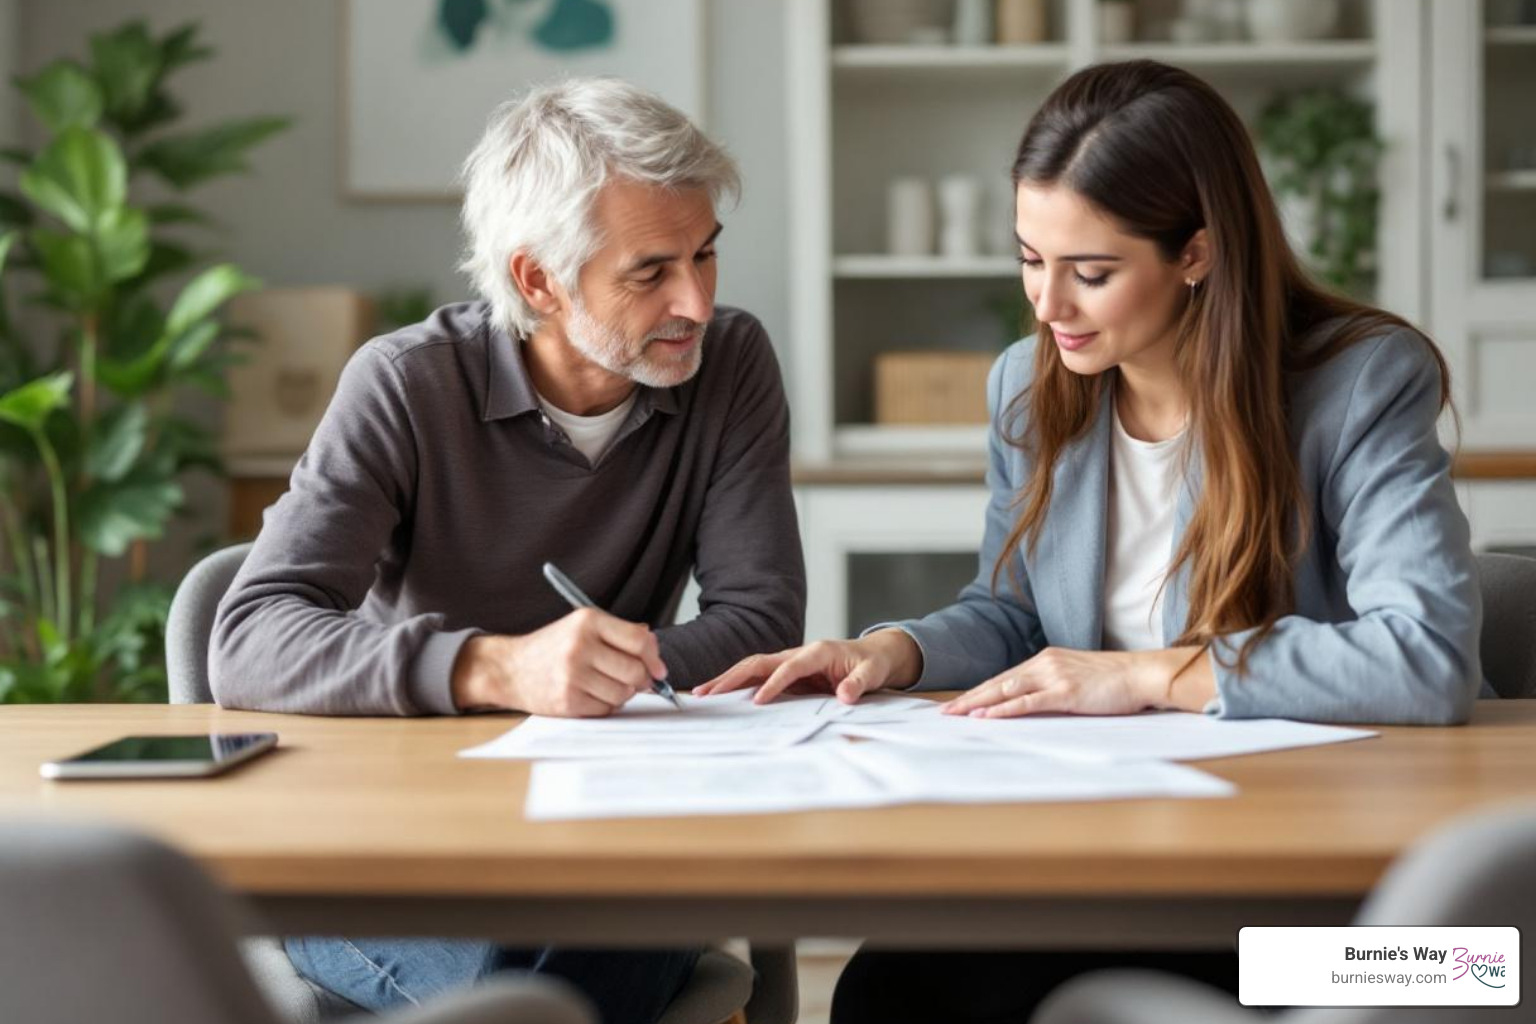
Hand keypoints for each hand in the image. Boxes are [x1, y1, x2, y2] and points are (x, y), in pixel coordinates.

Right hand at [450, 608, 666, 716]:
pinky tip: (591, 694)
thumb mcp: (581, 626)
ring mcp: (573, 675)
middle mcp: (580, 646)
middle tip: (636, 681)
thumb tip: (653, 646)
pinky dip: (605, 705)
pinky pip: (606, 709)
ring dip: (622, 694)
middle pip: (635, 671)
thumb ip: (619, 633)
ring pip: (623, 693)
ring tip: (606, 685)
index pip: (639, 641)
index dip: (655, 658)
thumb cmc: (552, 647)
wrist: (509, 669)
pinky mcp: (568, 700)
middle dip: (641, 680)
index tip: (659, 669)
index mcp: (587, 621)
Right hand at [693, 629, 922, 704]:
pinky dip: (738, 685)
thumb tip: (844, 696)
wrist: (873, 654)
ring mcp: (789, 661)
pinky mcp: (787, 672)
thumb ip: (858, 683)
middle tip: (708, 692)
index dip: (774, 683)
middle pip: (759, 662)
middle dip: (733, 677)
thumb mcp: (873, 673)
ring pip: (753, 668)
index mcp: (818, 652)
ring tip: (702, 693)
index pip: (790, 667)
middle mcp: (798, 653)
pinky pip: (758, 677)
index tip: (758, 701)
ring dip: (728, 680)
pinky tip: (720, 695)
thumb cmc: (872, 663)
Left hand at [940, 647, 1161, 717]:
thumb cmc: (1114, 680)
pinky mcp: (1064, 692)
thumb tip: (1034, 702)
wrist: (1141, 674)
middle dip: (969, 698)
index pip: (1004, 677)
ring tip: (957, 716)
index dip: (979, 691)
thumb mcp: (1076, 676)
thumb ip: (1054, 684)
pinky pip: (1027, 702)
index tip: (959, 704)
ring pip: (1006, 690)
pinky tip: (986, 717)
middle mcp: (1044, 664)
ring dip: (978, 704)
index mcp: (1045, 659)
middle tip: (945, 712)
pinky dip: (1003, 710)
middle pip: (997, 682)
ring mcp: (1053, 676)